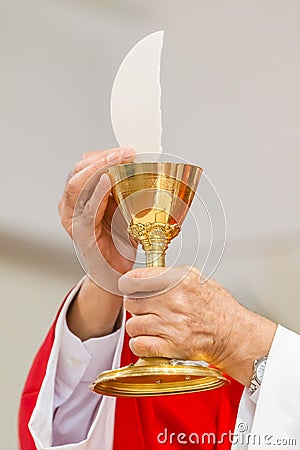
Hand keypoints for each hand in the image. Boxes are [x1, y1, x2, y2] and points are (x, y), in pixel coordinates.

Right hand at [59, 147, 136, 292]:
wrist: (115, 271)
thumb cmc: (118, 240)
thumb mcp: (122, 207)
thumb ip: (124, 188)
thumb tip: (143, 164)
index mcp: (80, 196)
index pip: (85, 166)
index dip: (104, 154)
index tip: (127, 148)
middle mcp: (71, 205)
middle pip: (78, 171)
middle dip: (102, 158)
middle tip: (126, 152)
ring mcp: (72, 219)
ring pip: (77, 186)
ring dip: (99, 169)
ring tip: (119, 159)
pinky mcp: (80, 234)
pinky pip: (87, 209)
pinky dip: (97, 193)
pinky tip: (108, 180)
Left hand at [120, 266, 276, 385]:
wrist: (233, 334)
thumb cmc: (218, 307)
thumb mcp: (196, 278)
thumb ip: (169, 274)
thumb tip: (146, 274)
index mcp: (178, 282)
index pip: (136, 279)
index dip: (130, 283)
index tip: (129, 286)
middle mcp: (173, 302)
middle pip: (131, 302)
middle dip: (135, 304)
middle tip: (143, 307)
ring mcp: (171, 325)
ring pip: (133, 325)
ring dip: (138, 325)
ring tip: (149, 324)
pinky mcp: (171, 346)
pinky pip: (139, 345)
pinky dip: (140, 344)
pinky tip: (149, 339)